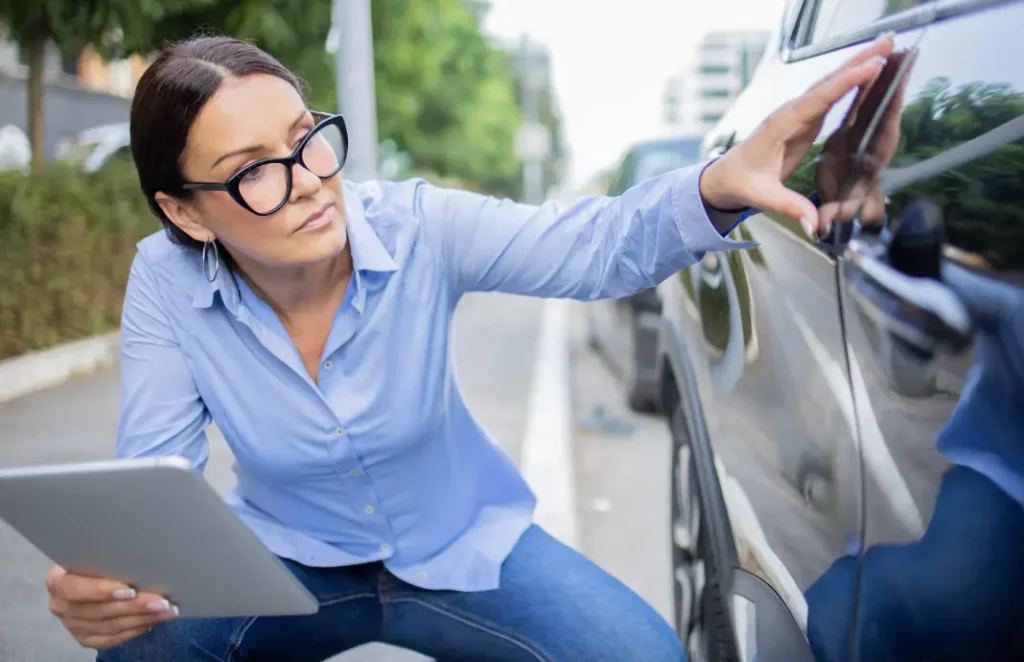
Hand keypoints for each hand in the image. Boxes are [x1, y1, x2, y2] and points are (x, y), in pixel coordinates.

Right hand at [45, 565, 177, 649]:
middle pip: (98, 611)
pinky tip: (154, 620)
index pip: (75, 589)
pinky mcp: (85, 638)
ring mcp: (72, 625)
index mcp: (57, 580)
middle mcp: (61, 605)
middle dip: (134, 606)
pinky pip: (112, 639)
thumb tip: (142, 553)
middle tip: (162, 601)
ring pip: (109, 627)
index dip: (102, 591)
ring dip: (142, 618)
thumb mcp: (100, 552)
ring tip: (166, 610)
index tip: (130, 590)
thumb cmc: (101, 558)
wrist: (93, 576)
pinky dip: (136, 629)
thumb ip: (110, 557)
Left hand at [699, 32, 896, 235]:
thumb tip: (814, 223)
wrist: (726, 177)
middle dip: (857, 62)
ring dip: (857, 66)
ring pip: (831, 85)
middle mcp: (790, 114)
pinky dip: (850, 81)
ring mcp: (798, 115)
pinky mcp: (805, 120)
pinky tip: (869, 71)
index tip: (869, 67)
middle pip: (828, 83)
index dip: (844, 83)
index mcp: (781, 126)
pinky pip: (831, 96)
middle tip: (888, 42)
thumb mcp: (762, 197)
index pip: (816, 100)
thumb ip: (789, 207)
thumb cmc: (741, 182)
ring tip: (885, 48)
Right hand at [815, 47, 914, 231]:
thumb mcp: (839, 210)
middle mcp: (873, 143)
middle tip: (903, 57)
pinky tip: (869, 66)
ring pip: (877, 102)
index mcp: (872, 159)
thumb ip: (835, 213)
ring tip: (891, 52)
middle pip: (887, 110)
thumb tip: (825, 223)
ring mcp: (864, 133)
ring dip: (884, 78)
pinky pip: (862, 103)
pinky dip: (867, 85)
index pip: (885, 131)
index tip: (896, 90)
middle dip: (895, 84)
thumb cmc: (840, 208)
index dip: (890, 111)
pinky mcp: (853, 128)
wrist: (837, 210)